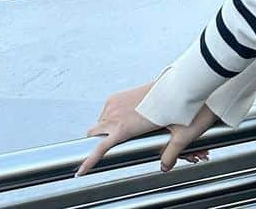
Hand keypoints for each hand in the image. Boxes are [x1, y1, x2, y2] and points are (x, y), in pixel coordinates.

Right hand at [76, 84, 215, 175]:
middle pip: (93, 133)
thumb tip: (165, 166)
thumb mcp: (174, 135)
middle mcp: (114, 115)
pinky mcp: (116, 96)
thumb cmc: (173, 108)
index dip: (89, 161)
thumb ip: (170, 153)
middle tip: (108, 145)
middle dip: (96, 141)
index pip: (100, 148)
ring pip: (100, 122)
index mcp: (124, 128)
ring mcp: (114, 104)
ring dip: (105, 128)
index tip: (80, 171)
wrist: (175, 85)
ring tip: (122, 130)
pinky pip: (106, 111)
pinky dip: (109, 117)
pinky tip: (124, 118)